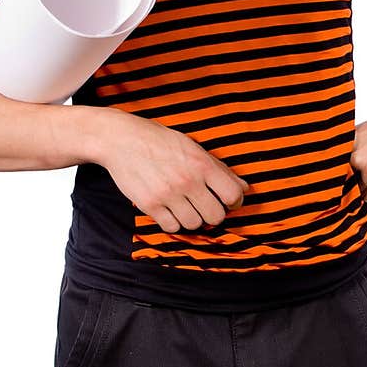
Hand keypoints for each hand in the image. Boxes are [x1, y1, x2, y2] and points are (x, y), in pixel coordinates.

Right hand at [98, 110, 250, 233]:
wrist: (122, 140)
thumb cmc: (160, 141)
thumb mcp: (193, 147)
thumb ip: (219, 168)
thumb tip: (245, 187)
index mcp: (202, 164)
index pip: (233, 195)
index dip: (234, 202)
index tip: (227, 201)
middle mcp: (187, 180)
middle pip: (215, 216)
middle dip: (213, 213)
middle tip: (204, 205)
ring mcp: (168, 194)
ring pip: (194, 224)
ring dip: (192, 218)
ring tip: (184, 205)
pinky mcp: (150, 204)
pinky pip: (171, 227)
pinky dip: (172, 222)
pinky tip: (169, 209)